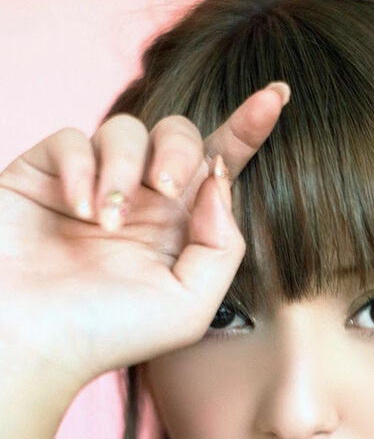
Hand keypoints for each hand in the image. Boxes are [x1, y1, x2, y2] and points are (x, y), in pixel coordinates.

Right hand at [0, 83, 288, 403]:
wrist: (32, 341)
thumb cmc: (108, 334)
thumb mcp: (190, 306)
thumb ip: (221, 245)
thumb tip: (219, 180)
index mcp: (180, 231)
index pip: (221, 169)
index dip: (248, 130)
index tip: (276, 97)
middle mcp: (142, 204)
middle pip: (179, 136)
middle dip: (179, 151)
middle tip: (163, 189)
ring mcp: (94, 186)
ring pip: (127, 130)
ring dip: (125, 169)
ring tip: (108, 222)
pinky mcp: (45, 175)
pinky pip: (73, 139)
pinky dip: (81, 169)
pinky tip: (79, 211)